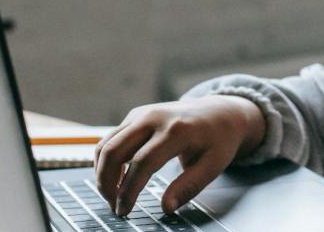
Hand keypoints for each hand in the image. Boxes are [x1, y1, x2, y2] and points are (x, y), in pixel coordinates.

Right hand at [93, 95, 264, 216]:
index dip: (129, 190)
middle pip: (114, 150)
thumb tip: (166, 207)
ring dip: (102, 172)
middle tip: (113, 206)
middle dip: (106, 182)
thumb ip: (189, 186)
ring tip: (112, 196)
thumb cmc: (218, 140)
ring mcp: (142, 114)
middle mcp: (154, 117)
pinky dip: (107, 161)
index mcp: (176, 130)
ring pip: (107, 144)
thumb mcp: (213, 165)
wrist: (220, 112)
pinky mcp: (135, 115)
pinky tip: (117, 179)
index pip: (143, 162)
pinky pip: (111, 138)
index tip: (124, 210)